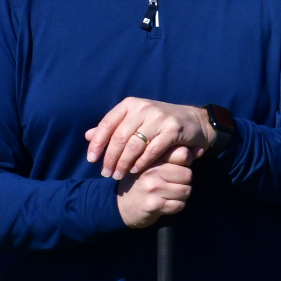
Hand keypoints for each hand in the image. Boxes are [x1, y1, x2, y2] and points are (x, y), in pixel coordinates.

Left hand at [86, 98, 213, 179]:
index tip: (91, 160)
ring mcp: (159, 118)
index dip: (97, 144)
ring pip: (134, 145)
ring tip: (118, 175)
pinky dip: (141, 163)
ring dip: (124, 163)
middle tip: (106, 173)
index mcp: (131, 104)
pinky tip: (135, 170)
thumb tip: (88, 136)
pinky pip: (152, 150)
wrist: (192, 120)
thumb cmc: (158, 123)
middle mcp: (144, 108)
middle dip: (110, 158)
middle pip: (119, 137)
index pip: (107, 124)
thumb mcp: (134, 121)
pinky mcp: (173, 130)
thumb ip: (113, 128)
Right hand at [116, 150, 193, 227]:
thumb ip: (177, 156)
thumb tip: (200, 150)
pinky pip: (179, 205)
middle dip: (184, 181)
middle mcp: (151, 171)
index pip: (182, 154)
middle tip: (171, 184)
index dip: (185, 162)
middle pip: (187, 174)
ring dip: (181, 195)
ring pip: (186, 191)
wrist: (120, 206)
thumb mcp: (155, 165)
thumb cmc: (142, 182)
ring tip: (168, 194)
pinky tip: (165, 203)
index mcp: (152, 158)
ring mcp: (152, 188)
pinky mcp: (154, 204)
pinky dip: (176, 206)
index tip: (177, 167)